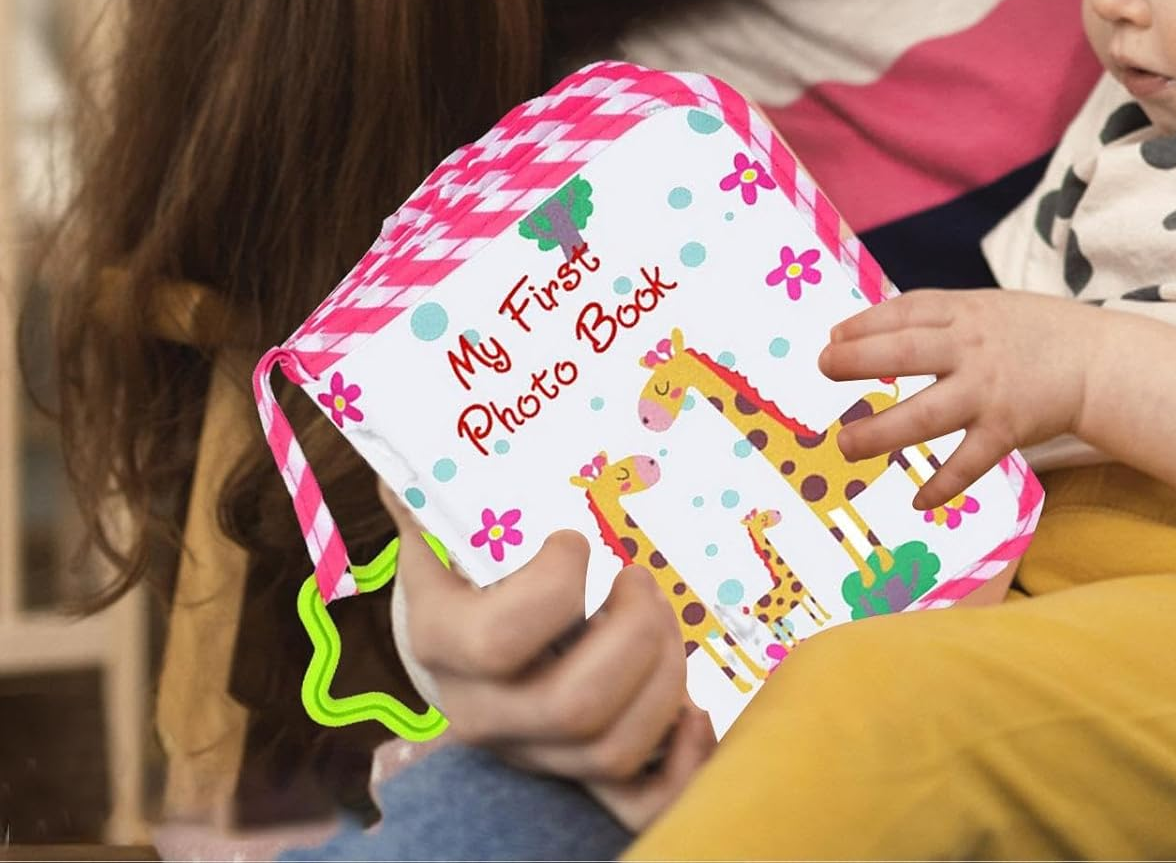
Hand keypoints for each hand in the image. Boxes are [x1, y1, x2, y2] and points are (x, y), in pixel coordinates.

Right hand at [383, 484, 714, 828]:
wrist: (456, 635)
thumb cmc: (465, 560)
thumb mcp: (444, 517)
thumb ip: (444, 477)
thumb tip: (434, 418)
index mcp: (442, 642)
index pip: (499, 641)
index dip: (556, 584)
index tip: (574, 540)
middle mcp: (481, 713)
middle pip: (577, 703)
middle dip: (635, 629)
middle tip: (639, 578)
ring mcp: (532, 753)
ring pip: (617, 747)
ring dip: (666, 671)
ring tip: (659, 613)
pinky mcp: (576, 775)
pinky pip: (641, 803)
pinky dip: (685, 762)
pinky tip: (696, 710)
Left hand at [818, 288, 1088, 510]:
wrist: (1096, 361)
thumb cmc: (1030, 333)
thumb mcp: (983, 309)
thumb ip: (934, 319)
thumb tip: (862, 334)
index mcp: (964, 312)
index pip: (905, 312)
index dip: (865, 324)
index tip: (834, 337)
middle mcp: (972, 348)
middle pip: (906, 352)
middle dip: (860, 360)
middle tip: (824, 369)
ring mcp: (988, 391)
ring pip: (927, 414)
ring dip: (882, 431)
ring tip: (846, 444)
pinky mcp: (1007, 430)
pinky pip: (968, 463)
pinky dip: (942, 484)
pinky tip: (918, 500)